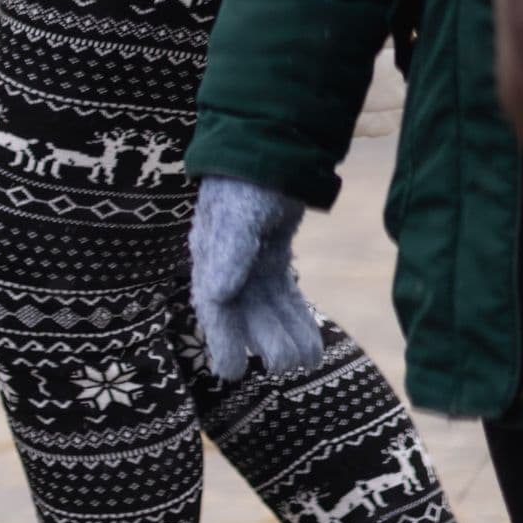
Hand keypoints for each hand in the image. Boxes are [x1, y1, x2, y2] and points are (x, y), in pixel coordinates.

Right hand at [190, 177, 324, 381]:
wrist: (268, 149)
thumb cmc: (247, 182)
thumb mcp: (238, 217)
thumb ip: (229, 255)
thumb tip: (216, 294)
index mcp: (211, 257)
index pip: (214, 307)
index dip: (221, 341)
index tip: (231, 374)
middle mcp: (227, 265)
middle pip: (244, 313)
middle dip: (265, 341)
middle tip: (290, 366)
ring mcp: (250, 262)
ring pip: (265, 308)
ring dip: (284, 334)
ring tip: (309, 360)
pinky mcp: (271, 257)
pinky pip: (282, 294)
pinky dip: (294, 316)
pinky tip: (310, 337)